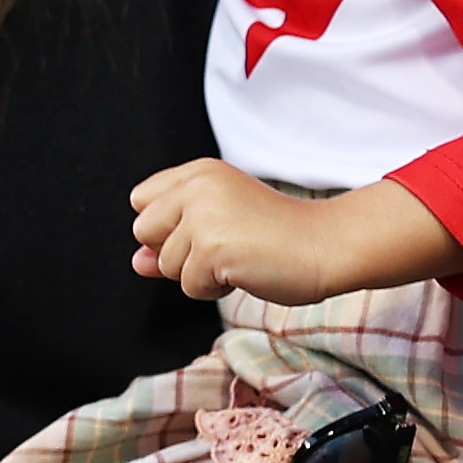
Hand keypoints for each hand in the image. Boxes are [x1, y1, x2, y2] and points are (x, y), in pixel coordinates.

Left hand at [129, 159, 448, 306]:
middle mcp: (196, 187)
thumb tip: (135, 262)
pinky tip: (246, 272)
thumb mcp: (219, 225)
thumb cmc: (279, 236)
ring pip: (166, 264)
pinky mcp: (212, 249)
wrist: (327, 245)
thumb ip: (172, 239)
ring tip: (240, 258)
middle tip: (224, 247)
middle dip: (175, 252)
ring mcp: (203, 217)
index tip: (204, 230)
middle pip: (143, 231)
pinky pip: (189, 286)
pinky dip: (215, 289)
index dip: (165, 226)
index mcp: (198, 172)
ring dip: (199, 274)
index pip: (141, 200)